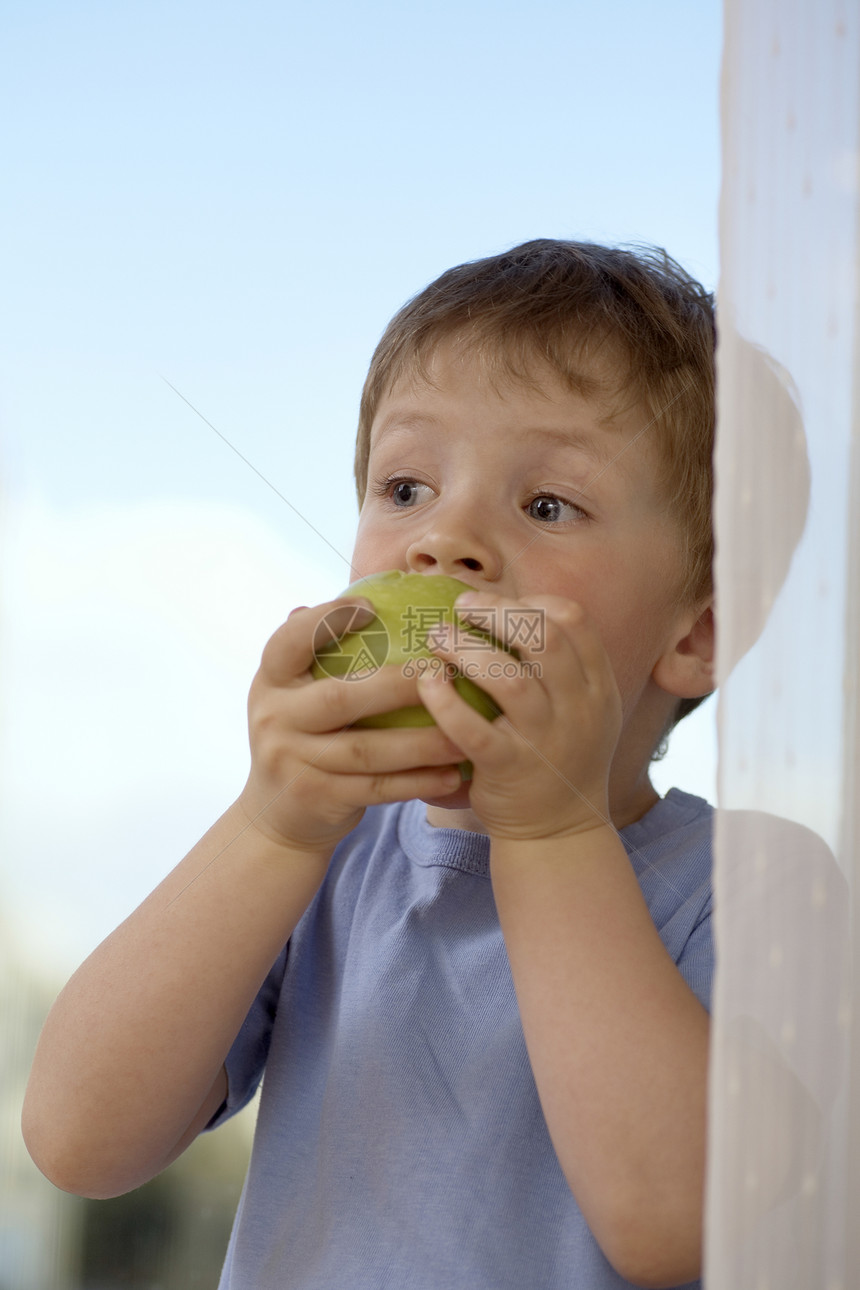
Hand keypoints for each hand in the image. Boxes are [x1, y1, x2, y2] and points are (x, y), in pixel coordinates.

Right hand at [239, 598, 465, 853]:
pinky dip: (418, 782)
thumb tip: (367, 595)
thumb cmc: (304, 738)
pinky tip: (453, 775)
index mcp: (271, 681)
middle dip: (397, 685)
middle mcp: (273, 718)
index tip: (371, 608)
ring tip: (466, 732)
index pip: (289, 641)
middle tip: (445, 670)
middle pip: (341, 699)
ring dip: (423, 742)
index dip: (326, 620)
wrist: (276, 817)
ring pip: (368, 751)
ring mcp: (292, 762)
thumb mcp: (296, 695)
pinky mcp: (316, 798)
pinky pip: (378, 789)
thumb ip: (322, 656)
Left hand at [416, 592, 621, 840]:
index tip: (503, 605)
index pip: (574, 620)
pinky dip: (445, 701)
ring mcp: (545, 741)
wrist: (559, 832)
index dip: (534, 601)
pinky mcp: (509, 769)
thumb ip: (561, 665)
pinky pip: (473, 729)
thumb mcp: (584, 710)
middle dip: (497, 611)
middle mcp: (578, 710)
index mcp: (598, 688)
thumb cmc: (558, 758)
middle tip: (462, 605)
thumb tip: (508, 608)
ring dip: (467, 648)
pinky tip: (427, 681)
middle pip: (544, 637)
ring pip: (510, 678)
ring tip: (437, 637)